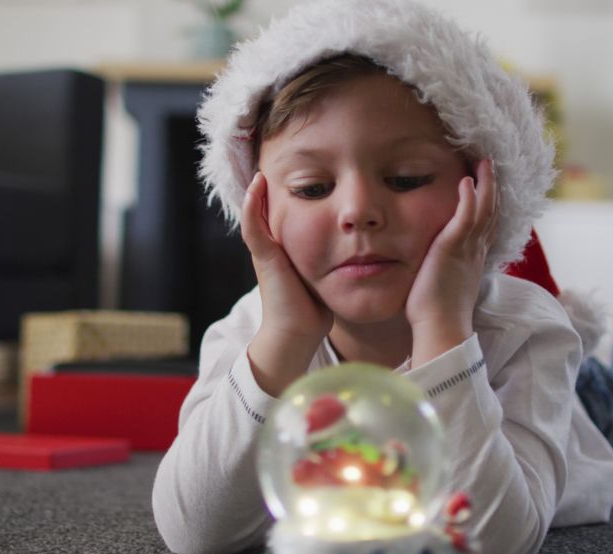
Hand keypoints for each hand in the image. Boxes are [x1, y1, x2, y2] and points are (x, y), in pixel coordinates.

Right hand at [240, 172, 332, 395]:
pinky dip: (252, 206)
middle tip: (273, 161)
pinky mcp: (264, 258)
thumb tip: (360, 247)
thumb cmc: (314, 309)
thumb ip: (334, 260)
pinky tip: (257, 185)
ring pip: (256, 213)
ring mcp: (265, 252)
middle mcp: (273, 247)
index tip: (295, 171)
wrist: (298, 333)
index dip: (289, 194)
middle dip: (268, 189)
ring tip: (262, 168)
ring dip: (257, 191)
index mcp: (286, 250)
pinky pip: (254, 228)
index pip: (285, 215)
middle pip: (268, 210)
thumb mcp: (325, 275)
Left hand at [405, 158, 497, 366]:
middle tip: (490, 164)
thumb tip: (432, 267)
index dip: (488, 204)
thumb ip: (442, 269)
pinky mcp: (453, 249)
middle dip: (492, 187)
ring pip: (484, 210)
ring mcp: (467, 249)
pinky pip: (466, 218)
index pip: (485, 225)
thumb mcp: (443, 284)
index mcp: (473, 258)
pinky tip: (467, 180)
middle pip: (490, 212)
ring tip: (484, 162)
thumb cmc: (436, 313)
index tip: (486, 186)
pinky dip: (469, 198)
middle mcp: (475, 251)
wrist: (440, 328)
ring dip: (486, 184)